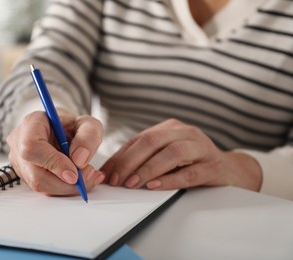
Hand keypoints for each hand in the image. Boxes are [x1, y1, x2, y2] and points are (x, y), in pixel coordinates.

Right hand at [7, 109, 104, 195]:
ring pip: (41, 186)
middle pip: (35, 174)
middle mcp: (19, 142)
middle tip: (88, 175)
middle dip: (65, 182)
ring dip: (68, 186)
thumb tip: (79, 160)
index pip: (31, 147)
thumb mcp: (89, 124)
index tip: (75, 173)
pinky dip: (65, 188)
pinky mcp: (26, 176)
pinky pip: (45, 189)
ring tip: (87, 175)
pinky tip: (80, 179)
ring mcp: (20, 161)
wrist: (66, 133)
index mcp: (32, 123)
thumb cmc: (73, 126)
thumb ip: (88, 137)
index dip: (53, 163)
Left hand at [100, 119, 261, 190]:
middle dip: (129, 161)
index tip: (106, 173)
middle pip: (152, 141)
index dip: (120, 156)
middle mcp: (185, 132)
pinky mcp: (213, 166)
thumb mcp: (167, 155)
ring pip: (172, 153)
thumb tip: (112, 172)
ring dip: (148, 169)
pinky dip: (170, 179)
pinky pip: (190, 172)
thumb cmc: (191, 163)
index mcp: (170, 128)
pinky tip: (155, 186)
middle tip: (116, 180)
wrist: (229, 169)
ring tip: (132, 183)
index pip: (139, 139)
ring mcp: (201, 147)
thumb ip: (144, 159)